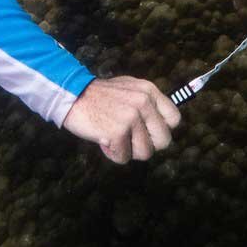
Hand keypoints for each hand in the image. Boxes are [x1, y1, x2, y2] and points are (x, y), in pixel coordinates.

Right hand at [62, 77, 180, 163]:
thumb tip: (163, 124)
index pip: (175, 119)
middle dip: (146, 145)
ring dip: (128, 151)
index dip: (161, 130)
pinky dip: (112, 154)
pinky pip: (124, 157)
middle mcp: (144, 103)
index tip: (147, 131)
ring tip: (114, 137)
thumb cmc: (99, 96)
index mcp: (149, 91)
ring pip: (145, 153)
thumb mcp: (130, 89)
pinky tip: (103, 140)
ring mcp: (131, 117)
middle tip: (129, 139)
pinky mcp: (118, 132)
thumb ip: (147, 103)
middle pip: (164, 141)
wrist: (71, 95)